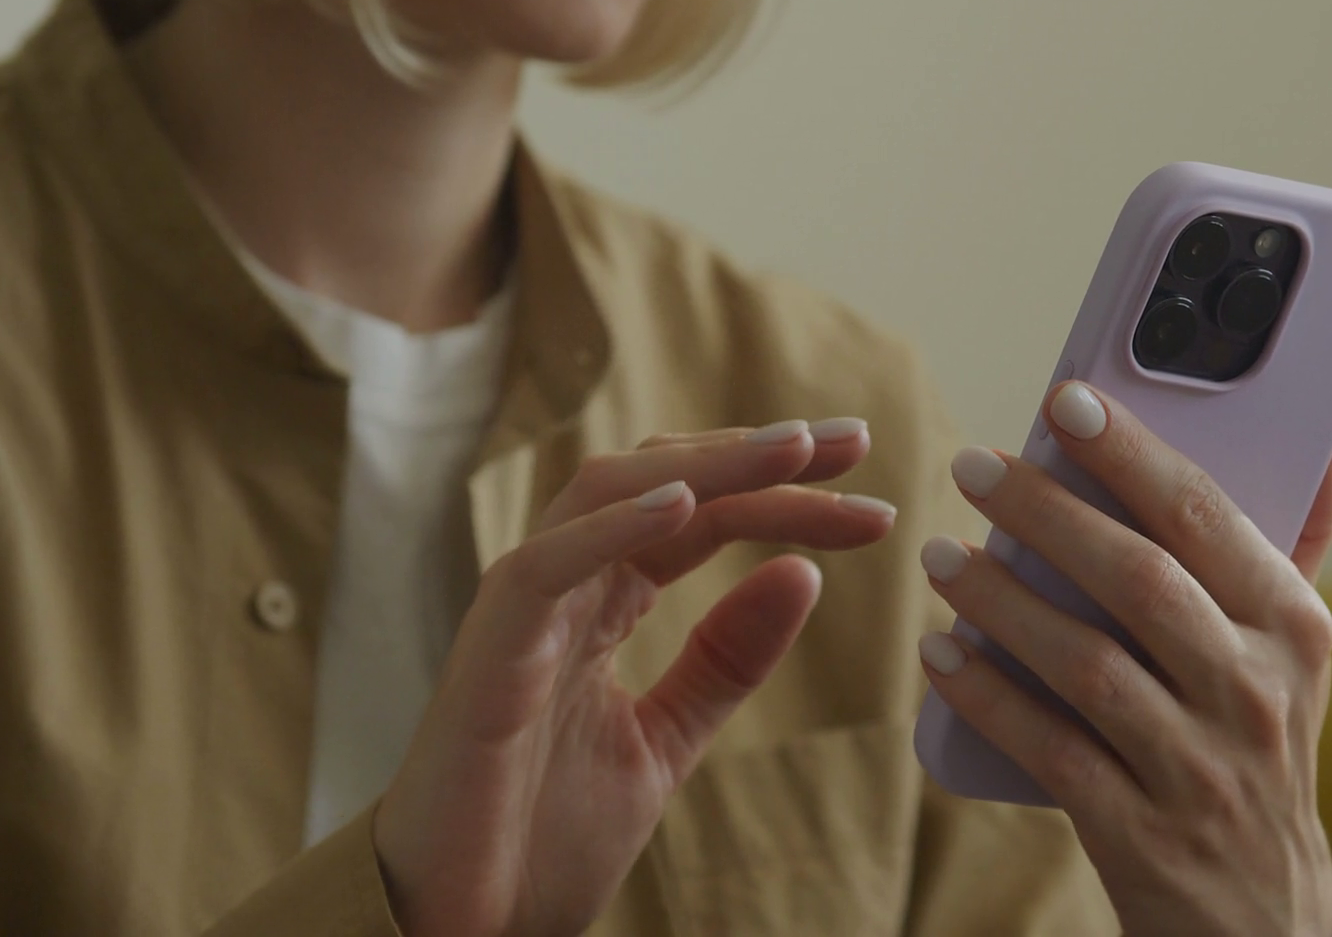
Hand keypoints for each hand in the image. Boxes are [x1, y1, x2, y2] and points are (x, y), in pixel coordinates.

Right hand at [372, 419, 894, 936]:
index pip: (701, 518)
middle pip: (665, 483)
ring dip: (703, 464)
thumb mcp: (664, 743)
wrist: (460, 928)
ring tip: (791, 450)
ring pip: (606, 494)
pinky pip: (546, 567)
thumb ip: (725, 663)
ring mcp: (522, 611)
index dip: (784, 497)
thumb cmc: (538, 839)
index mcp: (601, 604)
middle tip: (854, 443)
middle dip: (758, 456)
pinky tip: (685, 503)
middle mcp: (562, 587)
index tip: (871, 500)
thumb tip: (803, 576)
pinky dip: (612, 527)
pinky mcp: (490, 652)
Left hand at [918, 382, 1331, 936]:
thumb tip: (1322, 422)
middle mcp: (1255, 692)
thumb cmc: (1258, 744)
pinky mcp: (1142, 831)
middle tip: (973, 465)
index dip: (1133, 455)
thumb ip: (1295, 536)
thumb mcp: (1292, 649)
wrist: (1262, 917)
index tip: (1065, 400)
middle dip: (1048, 513)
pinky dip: (990, 698)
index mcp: (1293, 626)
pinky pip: (1051, 749)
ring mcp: (1200, 767)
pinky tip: (942, 655)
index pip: (1208, 517)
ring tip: (942, 556)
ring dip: (1003, 602)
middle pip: (1141, 581)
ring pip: (1089, 664)